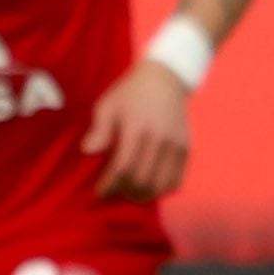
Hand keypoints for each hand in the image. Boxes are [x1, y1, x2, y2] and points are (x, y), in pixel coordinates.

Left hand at [81, 60, 194, 198]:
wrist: (164, 80)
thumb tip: (87, 151)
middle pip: (141, 179)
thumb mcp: (108, 105)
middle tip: (115, 190)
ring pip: (159, 185)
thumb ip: (99, 129)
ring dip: (143, 194)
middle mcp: (159, 138)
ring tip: (130, 191)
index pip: (123, 166)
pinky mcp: (186, 149)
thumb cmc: (130, 94)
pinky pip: (176, 181)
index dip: (110, 184)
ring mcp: (175, 145)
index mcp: (137, 127)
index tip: (101, 190)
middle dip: (124, 191)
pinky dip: (161, 190)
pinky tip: (149, 186)